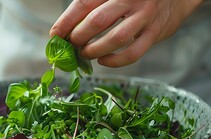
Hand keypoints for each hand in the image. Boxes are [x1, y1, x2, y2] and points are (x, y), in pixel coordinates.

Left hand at [50, 0, 202, 66]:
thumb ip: (91, 8)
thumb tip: (63, 31)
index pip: (83, 3)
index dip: (66, 21)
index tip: (55, 35)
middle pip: (97, 21)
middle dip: (78, 37)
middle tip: (71, 46)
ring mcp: (144, 16)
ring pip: (115, 38)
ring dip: (95, 50)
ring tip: (85, 54)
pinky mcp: (155, 33)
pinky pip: (133, 53)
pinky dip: (115, 61)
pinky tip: (103, 61)